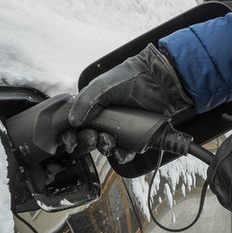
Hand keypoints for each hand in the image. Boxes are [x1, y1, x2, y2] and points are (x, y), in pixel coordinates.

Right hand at [64, 44, 191, 156]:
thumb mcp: (102, 85)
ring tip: (108, 141)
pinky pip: (125, 152)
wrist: (160, 80)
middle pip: (89, 138)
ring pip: (106, 147)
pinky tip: (121, 152)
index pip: (76, 125)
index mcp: (93, 106)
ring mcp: (120, 128)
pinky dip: (121, 155)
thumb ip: (85, 101)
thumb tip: (72, 121)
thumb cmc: (131, 77)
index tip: (71, 142)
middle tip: (92, 137)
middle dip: (88, 142)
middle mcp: (105, 118)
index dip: (71, 135)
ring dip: (104, 148)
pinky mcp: (136, 136)